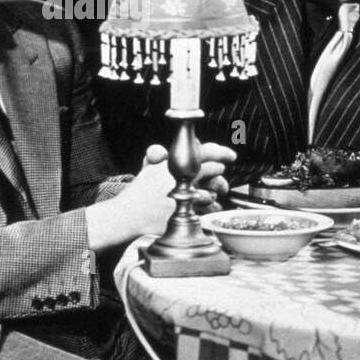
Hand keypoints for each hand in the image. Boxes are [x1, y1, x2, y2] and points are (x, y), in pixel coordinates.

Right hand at [84, 142, 236, 249]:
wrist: (128, 215)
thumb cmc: (141, 192)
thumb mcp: (151, 167)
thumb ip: (172, 155)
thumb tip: (190, 144)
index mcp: (174, 164)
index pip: (205, 152)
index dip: (222, 152)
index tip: (230, 155)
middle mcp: (181, 178)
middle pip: (214, 171)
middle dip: (217, 173)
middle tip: (215, 176)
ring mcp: (185, 197)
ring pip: (213, 191)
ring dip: (212, 191)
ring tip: (202, 192)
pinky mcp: (187, 214)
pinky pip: (209, 208)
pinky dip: (209, 206)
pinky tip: (202, 205)